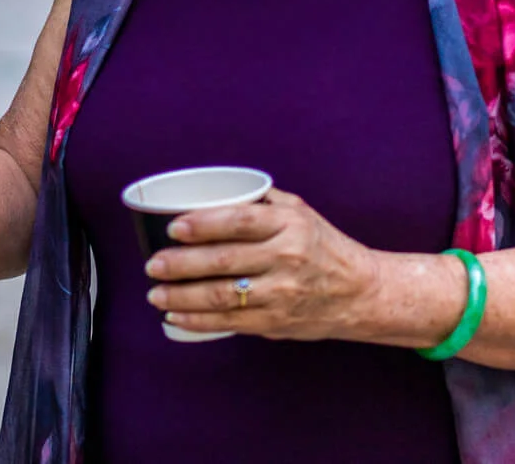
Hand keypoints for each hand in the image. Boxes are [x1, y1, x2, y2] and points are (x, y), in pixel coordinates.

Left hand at [142, 189, 385, 340]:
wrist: (361, 292)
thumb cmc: (324, 246)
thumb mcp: (301, 212)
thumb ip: (262, 202)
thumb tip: (215, 192)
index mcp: (289, 225)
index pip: (240, 222)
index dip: (203, 224)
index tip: (174, 227)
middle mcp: (286, 258)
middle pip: (224, 261)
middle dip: (181, 264)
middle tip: (153, 264)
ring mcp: (281, 293)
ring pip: (223, 295)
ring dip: (182, 297)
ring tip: (156, 293)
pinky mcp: (277, 322)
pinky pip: (231, 323)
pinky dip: (199, 321)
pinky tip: (175, 317)